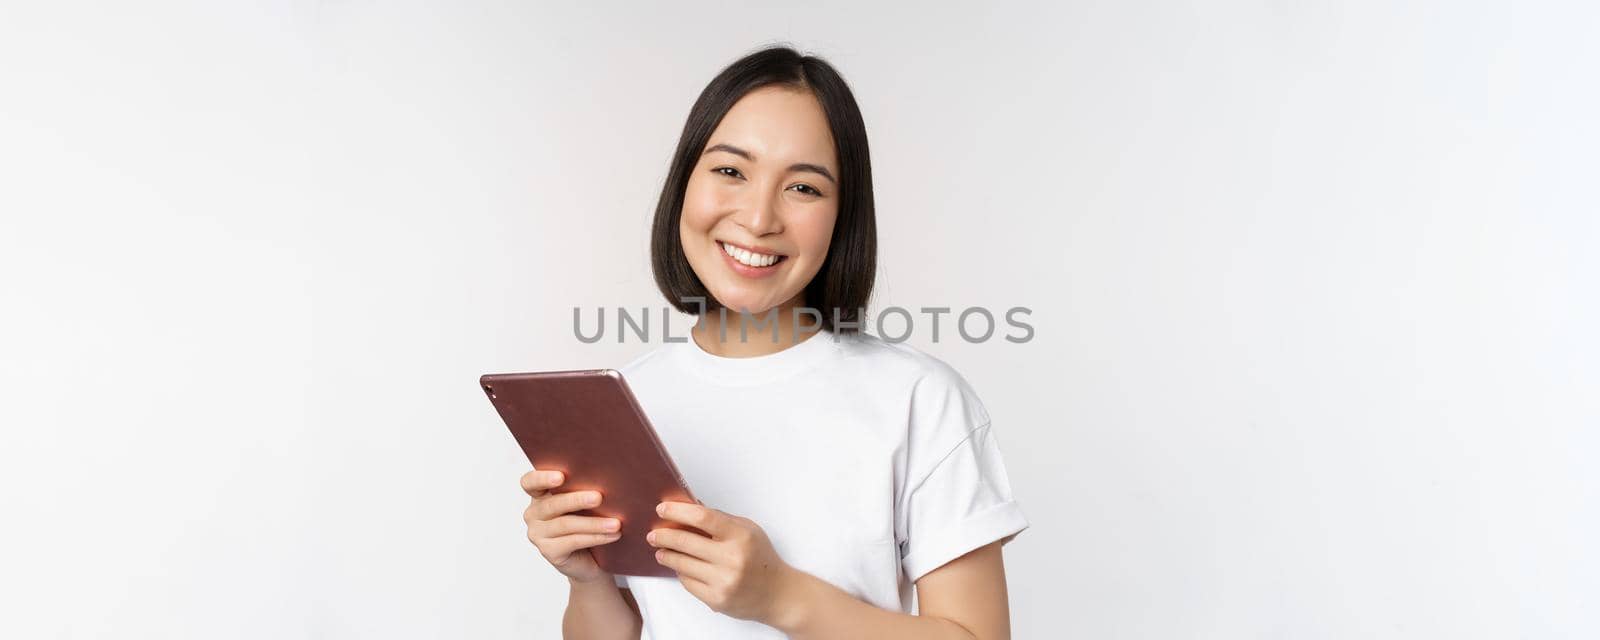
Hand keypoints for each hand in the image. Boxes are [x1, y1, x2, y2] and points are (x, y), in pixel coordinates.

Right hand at [520, 468, 622, 584]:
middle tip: (598, 497)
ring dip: (594, 523)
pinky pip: (573, 541)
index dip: (542, 478)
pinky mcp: (549, 552)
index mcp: (540, 495)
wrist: (592, 558)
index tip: (561, 476)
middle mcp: (534, 513)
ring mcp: (538, 534)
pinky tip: (613, 535)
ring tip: (615, 523)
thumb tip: (606, 478)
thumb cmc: (589, 520)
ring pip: (566, 524)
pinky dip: (595, 537)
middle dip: (577, 500)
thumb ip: (585, 488)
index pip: (530, 482)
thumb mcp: (585, 503)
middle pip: (553, 504)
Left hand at [648, 501, 798, 623]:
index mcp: (740, 536)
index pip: (702, 517)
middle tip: (653, 533)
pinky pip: (687, 583)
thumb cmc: (761, 559)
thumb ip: (721, 519)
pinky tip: (680, 566)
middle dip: (664, 535)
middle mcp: (732, 558)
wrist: (778, 594)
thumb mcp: (748, 530)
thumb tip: (691, 507)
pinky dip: (681, 572)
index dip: (678, 511)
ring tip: (661, 550)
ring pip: (682, 564)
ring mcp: (723, 581)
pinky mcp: (716, 599)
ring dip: (667, 555)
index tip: (663, 509)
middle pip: (685, 541)